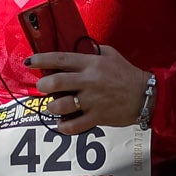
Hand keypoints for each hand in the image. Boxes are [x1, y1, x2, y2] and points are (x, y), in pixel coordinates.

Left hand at [29, 44, 149, 133]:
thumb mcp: (111, 54)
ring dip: (52, 106)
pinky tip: (62, 124)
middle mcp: (89, 81)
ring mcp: (92, 101)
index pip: (61, 59)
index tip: (29, 61)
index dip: (42, 59)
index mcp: (91, 64)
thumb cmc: (127, 73)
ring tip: (53, 106)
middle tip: (43, 87)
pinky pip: (75, 125)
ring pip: (61, 105)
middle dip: (43, 85)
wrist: (146, 95)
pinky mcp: (97, 117)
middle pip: (56, 82)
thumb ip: (93, 51)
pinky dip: (64, 127)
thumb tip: (77, 49)